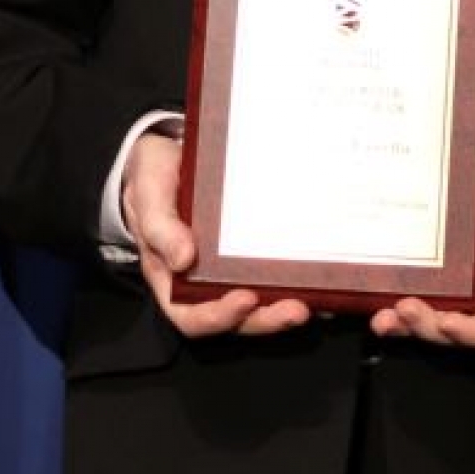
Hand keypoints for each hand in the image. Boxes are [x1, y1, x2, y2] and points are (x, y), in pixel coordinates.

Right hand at [124, 131, 311, 337]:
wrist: (169, 153)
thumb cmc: (154, 177)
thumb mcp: (150, 195)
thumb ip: (160, 227)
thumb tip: (184, 260)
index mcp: (171, 277)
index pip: (191, 315)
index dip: (218, 316)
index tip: (245, 299)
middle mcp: (203, 281)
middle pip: (235, 317)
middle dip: (266, 319)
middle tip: (296, 309)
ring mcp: (230, 269)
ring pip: (260, 302)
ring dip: (286, 308)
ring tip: (314, 302)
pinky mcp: (253, 252)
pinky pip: (275, 274)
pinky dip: (299, 282)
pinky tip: (324, 279)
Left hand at [371, 130, 474, 348]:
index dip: (473, 335)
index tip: (449, 323)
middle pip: (455, 326)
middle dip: (428, 328)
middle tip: (402, 310)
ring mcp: (455, 269)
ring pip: (429, 310)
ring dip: (404, 322)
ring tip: (380, 317)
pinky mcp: (432, 251)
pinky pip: (412, 279)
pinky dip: (391, 291)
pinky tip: (370, 290)